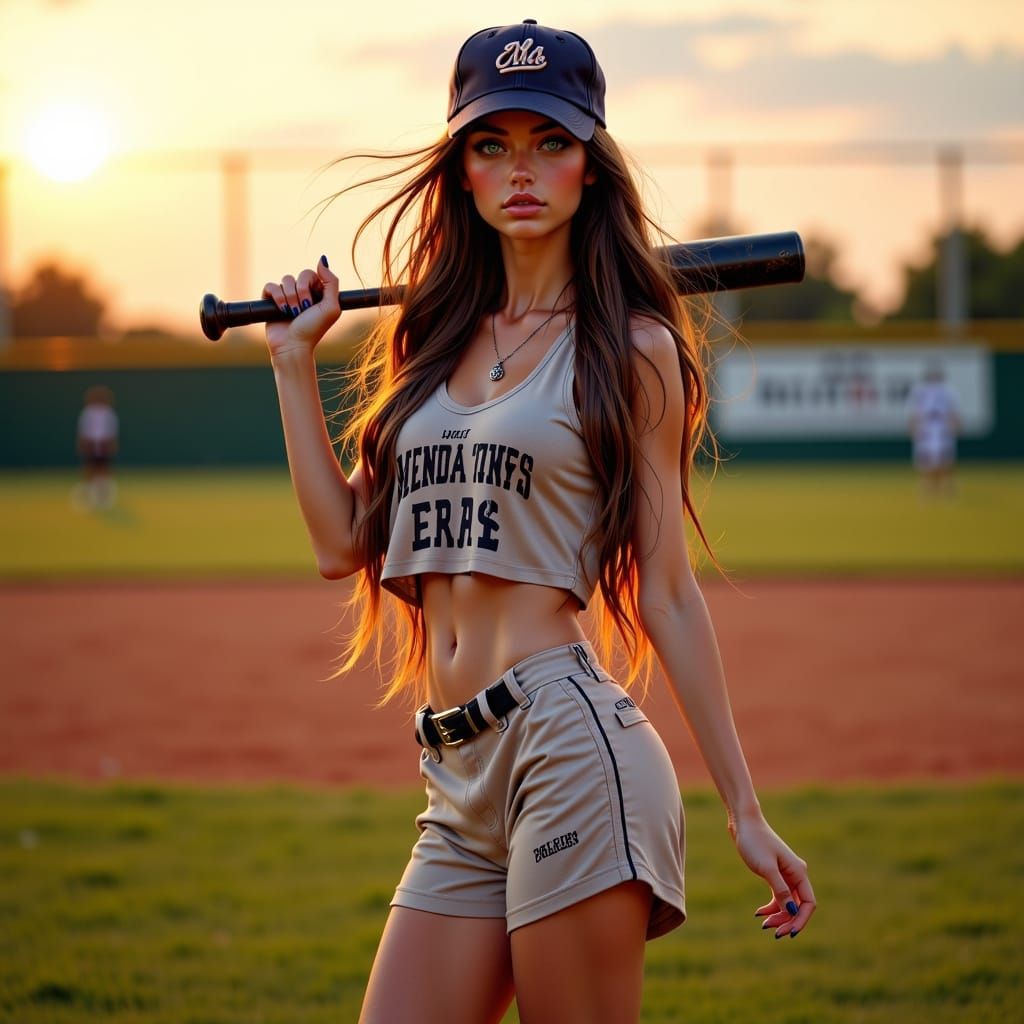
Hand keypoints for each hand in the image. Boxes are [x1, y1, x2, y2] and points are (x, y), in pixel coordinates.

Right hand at [262, 255, 339, 356]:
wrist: (293, 345)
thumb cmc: (314, 329)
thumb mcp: (332, 307)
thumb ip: (332, 282)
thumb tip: (321, 260)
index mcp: (317, 292)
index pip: (311, 273)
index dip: (310, 285)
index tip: (313, 302)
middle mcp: (302, 292)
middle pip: (298, 275)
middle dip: (301, 293)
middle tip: (303, 310)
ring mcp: (286, 296)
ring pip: (285, 280)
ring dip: (290, 298)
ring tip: (292, 313)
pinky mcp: (271, 300)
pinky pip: (271, 286)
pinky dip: (276, 297)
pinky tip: (281, 310)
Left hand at [731, 814, 815, 938]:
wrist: (743, 824)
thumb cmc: (755, 842)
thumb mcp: (767, 868)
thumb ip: (780, 890)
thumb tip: (793, 911)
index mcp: (799, 872)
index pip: (808, 903)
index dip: (801, 920)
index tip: (789, 933)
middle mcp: (796, 874)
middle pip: (798, 905)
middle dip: (788, 920)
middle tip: (773, 932)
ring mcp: (785, 875)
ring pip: (788, 902)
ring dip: (779, 915)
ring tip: (763, 924)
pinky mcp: (774, 874)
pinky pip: (778, 896)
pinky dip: (771, 906)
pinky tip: (759, 913)